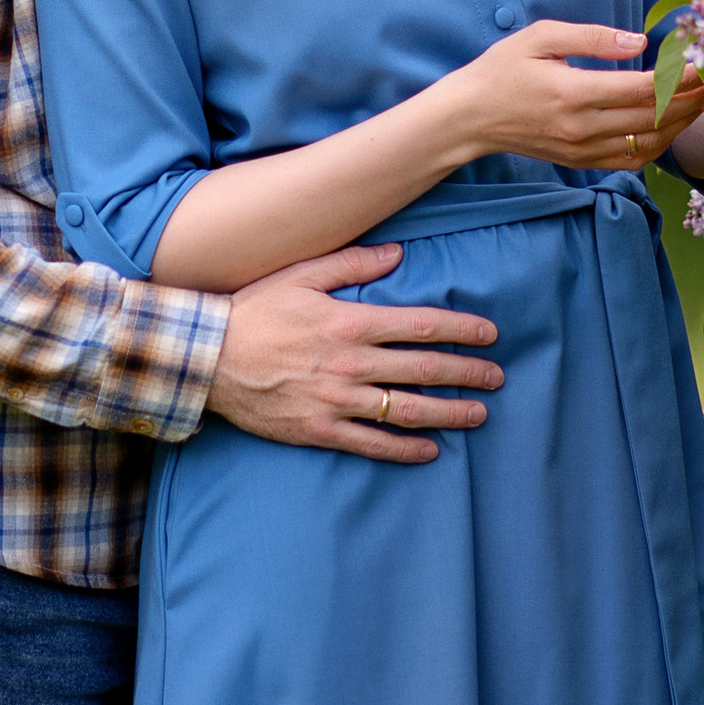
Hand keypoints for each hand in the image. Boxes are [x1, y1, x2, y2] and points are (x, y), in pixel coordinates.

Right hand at [207, 245, 502, 460]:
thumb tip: (398, 254)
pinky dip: (404, 449)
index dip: (461, 330)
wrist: (205, 358)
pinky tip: (431, 450)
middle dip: (467, 373)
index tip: (489, 334)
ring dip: (449, 413)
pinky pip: (371, 443)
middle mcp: (351, 363)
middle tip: (497, 378)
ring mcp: (336, 400)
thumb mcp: (301, 275)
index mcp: (350, 322)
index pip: (421, 326)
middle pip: (424, 370)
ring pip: (407, 409)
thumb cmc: (253, 311)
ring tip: (478, 415)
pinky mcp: (319, 429)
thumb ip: (353, 264)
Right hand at [447, 21, 676, 174]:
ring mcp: (583, 149)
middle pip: (654, 116)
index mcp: (573, 92)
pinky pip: (633, 159)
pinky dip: (661, 143)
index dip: (682, 76)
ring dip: (683, 122)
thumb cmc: (503, 69)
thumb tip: (640, 40)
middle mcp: (582, 127)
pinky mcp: (582, 161)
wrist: (471, 117)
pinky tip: (674, 124)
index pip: (642, 88)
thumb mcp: (540, 37)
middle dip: (693, 97)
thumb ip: (592, 37)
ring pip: (649, 141)